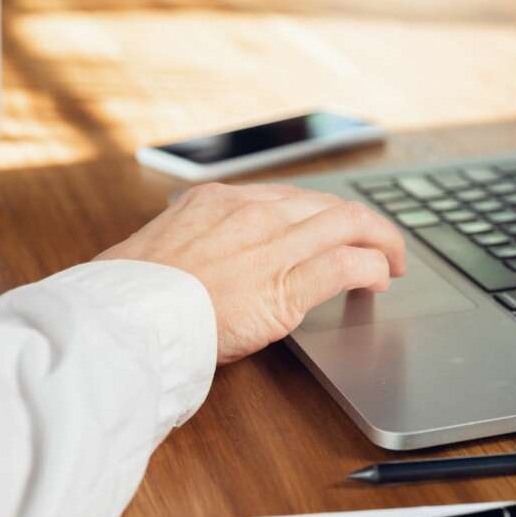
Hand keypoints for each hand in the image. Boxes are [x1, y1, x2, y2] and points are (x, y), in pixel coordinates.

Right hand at [96, 182, 406, 363]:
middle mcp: (250, 212)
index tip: (332, 227)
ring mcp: (270, 244)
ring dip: (382, 241)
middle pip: (326, 203)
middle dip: (361, 222)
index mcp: (216, 200)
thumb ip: (193, 246)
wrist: (122, 320)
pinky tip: (379, 281)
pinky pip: (347, 265)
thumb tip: (204, 264)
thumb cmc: (128, 296)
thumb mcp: (159, 250)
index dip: (320, 213)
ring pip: (348, 224)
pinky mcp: (285, 284)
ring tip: (394, 261)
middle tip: (379, 242)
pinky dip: (373, 269)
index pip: (287, 196)